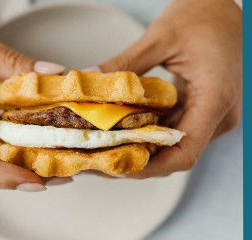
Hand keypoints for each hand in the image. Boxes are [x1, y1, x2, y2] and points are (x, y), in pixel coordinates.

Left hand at [85, 0, 241, 177]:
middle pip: (175, 154)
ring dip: (141, 148)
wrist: (227, 9)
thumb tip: (91, 79)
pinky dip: (149, 133)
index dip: (150, 167)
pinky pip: (174, 129)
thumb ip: (126, 64)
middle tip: (101, 159)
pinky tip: (124, 129)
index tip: (118, 167)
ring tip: (106, 147)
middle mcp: (217, 114)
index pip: (184, 152)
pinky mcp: (202, 108)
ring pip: (173, 144)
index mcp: (214, 98)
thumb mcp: (161, 37)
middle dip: (138, 161)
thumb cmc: (204, 15)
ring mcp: (211, 113)